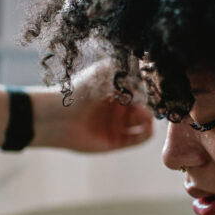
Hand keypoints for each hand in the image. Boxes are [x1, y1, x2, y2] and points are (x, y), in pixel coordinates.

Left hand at [33, 59, 153, 151]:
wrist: (57, 117)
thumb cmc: (80, 91)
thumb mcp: (106, 74)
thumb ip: (130, 72)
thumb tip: (153, 73)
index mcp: (116, 87)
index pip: (142, 86)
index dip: (150, 86)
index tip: (157, 83)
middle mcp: (119, 105)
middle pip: (146, 104)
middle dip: (151, 102)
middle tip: (150, 100)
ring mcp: (119, 124)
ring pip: (145, 120)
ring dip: (149, 116)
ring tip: (144, 112)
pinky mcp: (117, 141)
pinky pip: (140, 138)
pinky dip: (147, 132)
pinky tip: (147, 125)